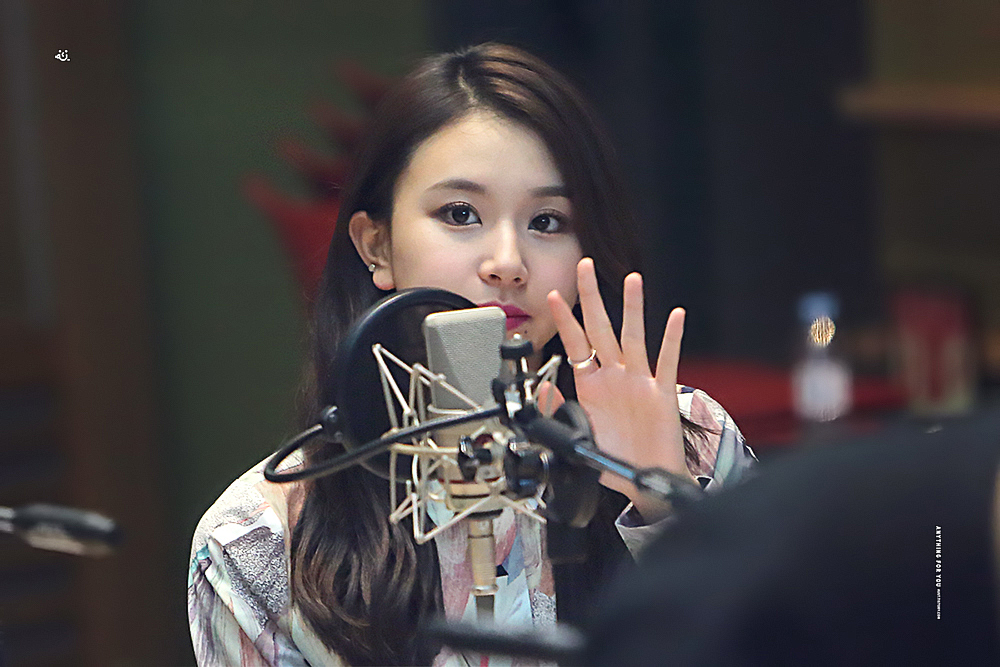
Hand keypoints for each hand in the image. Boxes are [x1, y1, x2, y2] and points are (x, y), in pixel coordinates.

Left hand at [547, 258, 693, 520]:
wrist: (645, 479)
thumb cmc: (616, 460)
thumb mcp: (580, 436)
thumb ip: (561, 413)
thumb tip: (541, 396)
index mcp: (592, 386)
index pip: (576, 344)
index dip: (566, 320)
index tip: (555, 295)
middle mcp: (615, 377)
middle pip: (602, 328)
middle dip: (592, 297)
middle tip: (585, 266)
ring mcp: (639, 382)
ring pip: (634, 338)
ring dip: (632, 309)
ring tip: (632, 280)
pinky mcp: (662, 394)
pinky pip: (667, 362)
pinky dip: (672, 339)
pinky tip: (675, 317)